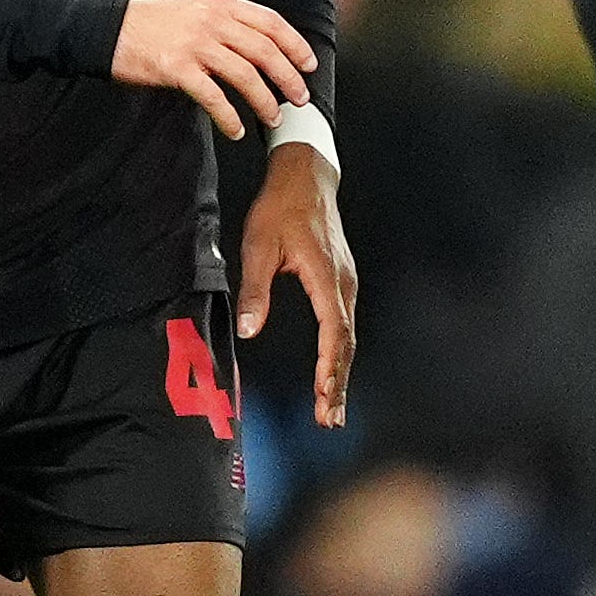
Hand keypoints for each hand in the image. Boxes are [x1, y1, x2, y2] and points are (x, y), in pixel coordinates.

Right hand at [114, 0, 313, 137]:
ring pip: (245, 75)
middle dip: (288, 78)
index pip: (270, 22)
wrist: (108, 29)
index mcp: (220, 3)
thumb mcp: (194, 8)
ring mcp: (195, 43)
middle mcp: (212, 20)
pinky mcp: (177, 68)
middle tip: (299, 98)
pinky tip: (236, 130)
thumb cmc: (152, 23)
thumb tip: (261, 47)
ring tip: (272, 118)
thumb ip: (225, 21)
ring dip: (264, 101)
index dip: (295, 45)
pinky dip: (230, 117)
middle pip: (264, 51)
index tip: (308, 65)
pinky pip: (214, 97)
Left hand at [237, 135, 358, 426]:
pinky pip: (344, 326)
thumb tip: (248, 330)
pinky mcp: (342, 282)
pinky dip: (339, 355)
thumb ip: (255, 289)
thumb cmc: (282, 208)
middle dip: (338, 384)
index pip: (333, 332)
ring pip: (347, 338)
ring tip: (332, 409)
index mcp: (326, 277)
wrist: (307, 177)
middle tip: (330, 419)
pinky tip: (331, 373)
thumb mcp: (259, 245)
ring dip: (340, 374)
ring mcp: (346, 283)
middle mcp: (343, 284)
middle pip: (345, 344)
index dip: (329, 367)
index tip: (323, 394)